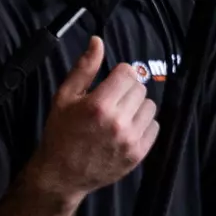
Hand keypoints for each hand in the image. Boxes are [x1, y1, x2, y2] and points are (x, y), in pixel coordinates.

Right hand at [29, 37, 158, 199]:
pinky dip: (143, 126)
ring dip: (137, 107)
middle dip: (126, 91)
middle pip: (139, 88)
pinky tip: (126, 130)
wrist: (61, 175)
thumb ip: (84, 68)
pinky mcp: (137, 154)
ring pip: (150, 106)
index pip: (128, 72)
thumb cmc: (60, 133)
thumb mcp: (64, 97)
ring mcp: (130, 140)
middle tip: (111, 103)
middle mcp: (117, 122)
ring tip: (120, 117)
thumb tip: (98, 40)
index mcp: (99, 105)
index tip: (108, 84)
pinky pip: (154, 127)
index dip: (118, 75)